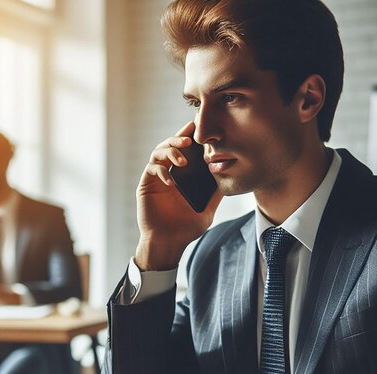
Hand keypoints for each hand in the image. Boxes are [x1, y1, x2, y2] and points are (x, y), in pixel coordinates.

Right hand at [135, 121, 222, 269]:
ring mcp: (155, 179)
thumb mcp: (207, 209)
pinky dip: (161, 171)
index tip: (196, 126)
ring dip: (170, 151)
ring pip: (158, 153)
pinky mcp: (146, 186)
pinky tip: (172, 181)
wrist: (168, 243)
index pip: (183, 150)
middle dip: (178, 138)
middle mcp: (167, 174)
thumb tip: (231, 178)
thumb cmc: (186, 229)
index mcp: (181, 176)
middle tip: (189, 138)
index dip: (187, 136)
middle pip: (168, 146)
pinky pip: (151, 170)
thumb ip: (216, 194)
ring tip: (182, 160)